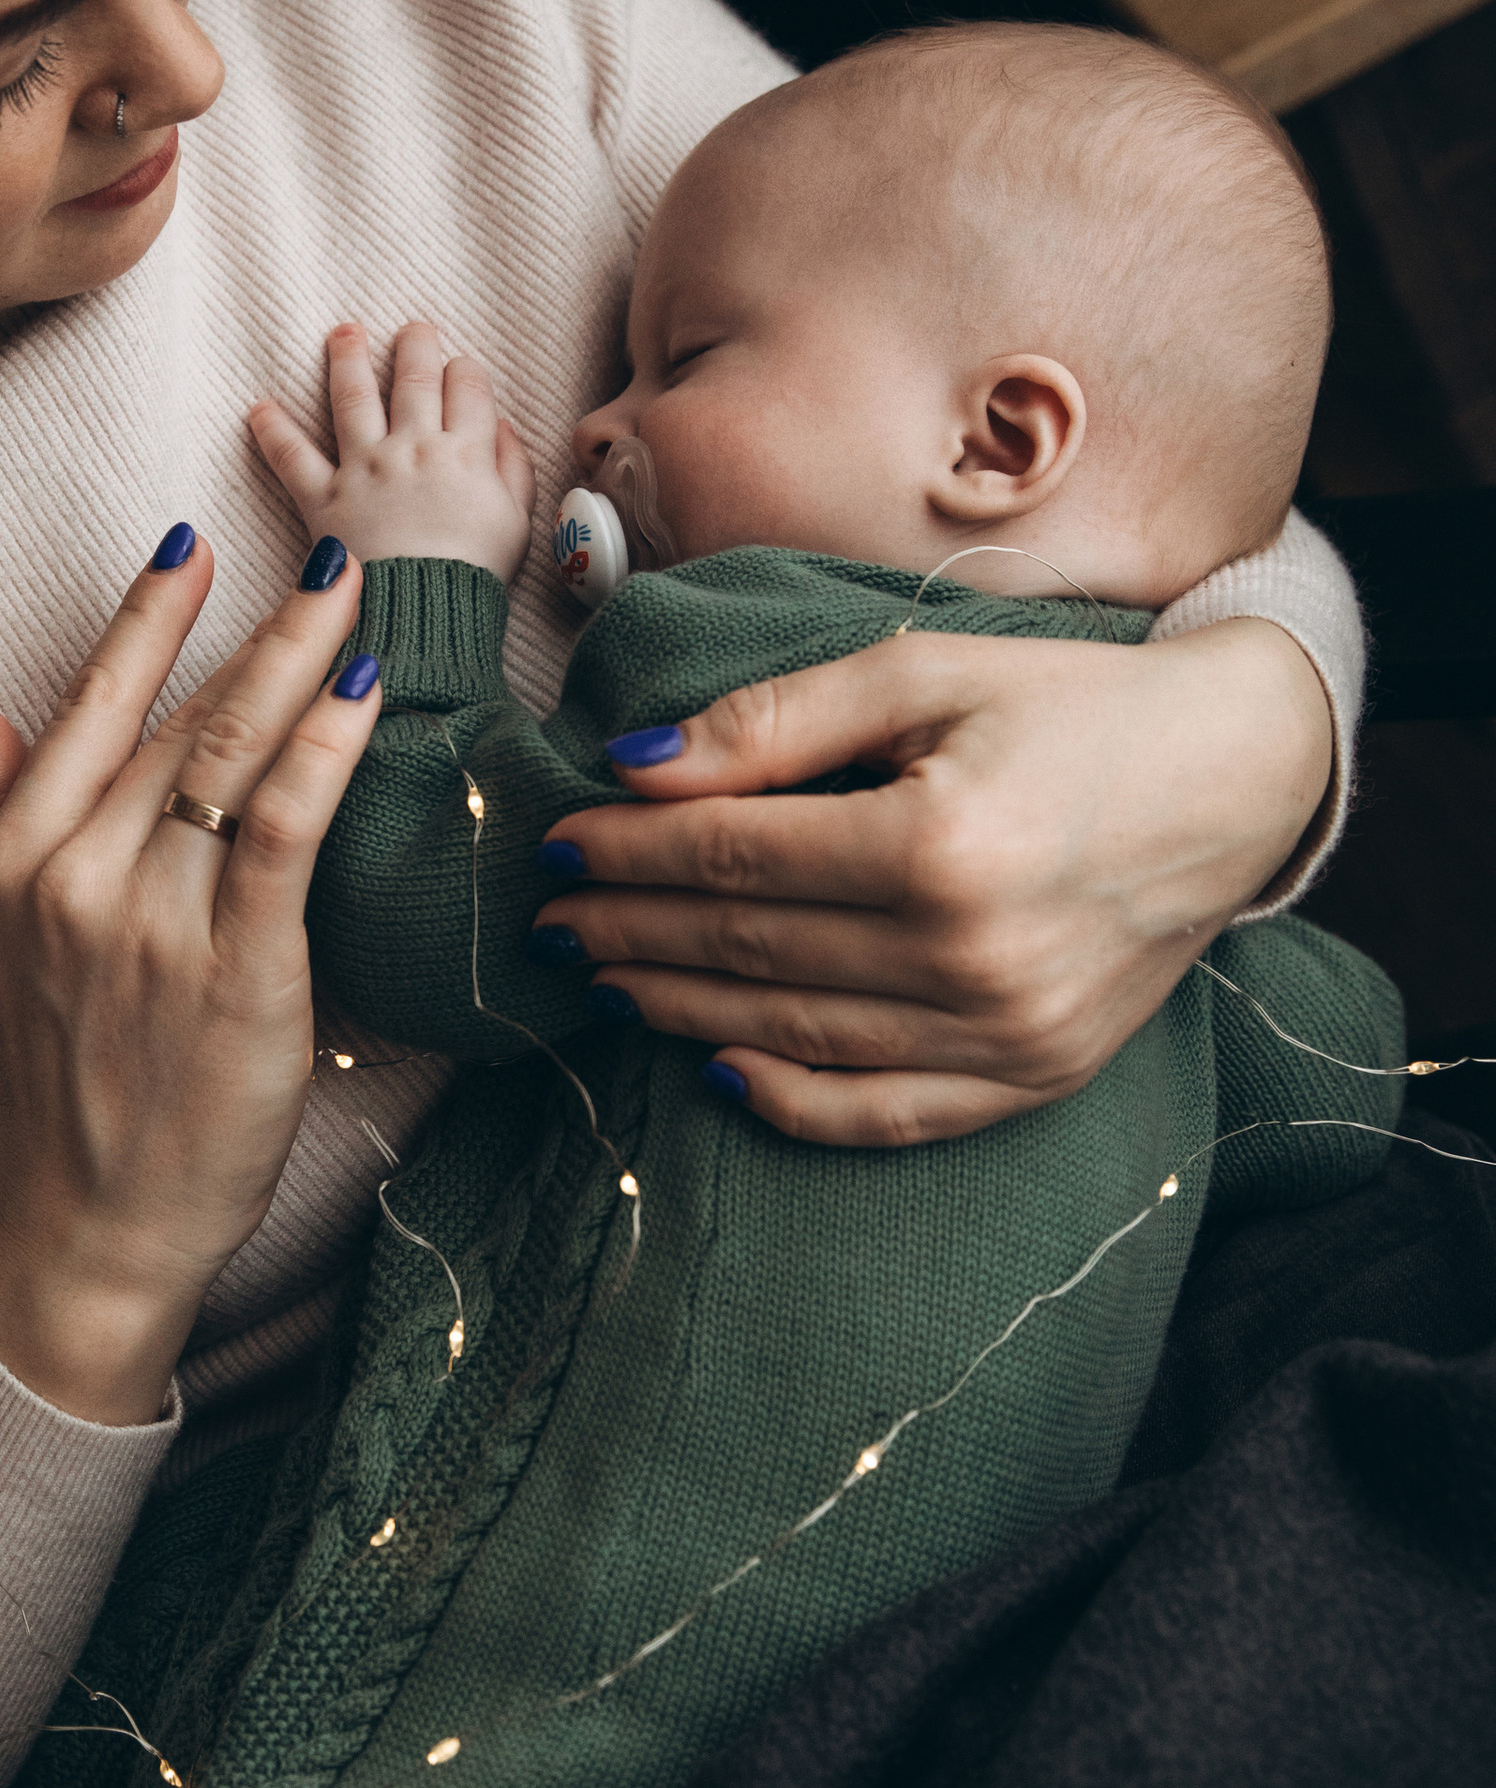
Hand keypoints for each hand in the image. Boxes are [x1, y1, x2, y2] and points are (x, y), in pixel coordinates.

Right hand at [0, 535, 383, 1423]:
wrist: (89, 1223)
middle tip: (330, 553)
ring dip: (303, 663)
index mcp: (11, 860)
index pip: (90, 706)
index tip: (192, 545)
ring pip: (233, 760)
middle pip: (180, 723)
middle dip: (261, 629)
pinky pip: (282, 835)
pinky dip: (324, 753)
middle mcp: (73, 879)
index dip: (148, 619)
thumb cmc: (53, 1078)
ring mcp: (153, 926)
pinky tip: (361, 695)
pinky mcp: (235, 975)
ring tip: (355, 594)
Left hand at [250, 317, 535, 576]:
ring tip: (344, 333)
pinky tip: (258, 408)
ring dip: (348, 359)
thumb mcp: (517, 522)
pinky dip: (273, 432)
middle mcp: (414, 449)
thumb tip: (502, 427)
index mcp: (465, 454)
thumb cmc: (473, 577)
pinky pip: (293, 458)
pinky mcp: (324, 499)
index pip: (468, 386)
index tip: (460, 368)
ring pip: (354, 398)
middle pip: (415, 377)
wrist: (424, 617)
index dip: (465, 369)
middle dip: (415, 344)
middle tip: (413, 328)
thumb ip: (513, 468)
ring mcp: (366, 469)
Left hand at [533, 617, 1333, 1144]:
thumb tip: (632, 766)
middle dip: (630, 933)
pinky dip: (793, 1102)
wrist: (1238, 776)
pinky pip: (888, 1113)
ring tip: (604, 981)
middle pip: (749, 951)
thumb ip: (774, 721)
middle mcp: (970, 955)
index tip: (555, 844)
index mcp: (938, 844)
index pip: (731, 860)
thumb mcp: (922, 674)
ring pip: (795, 1037)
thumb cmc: (1073, 703)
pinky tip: (716, 1069)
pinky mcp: (1037, 1076)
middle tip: (549, 923)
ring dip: (681, 1012)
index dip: (628, 855)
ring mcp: (1006, 1032)